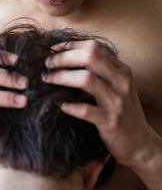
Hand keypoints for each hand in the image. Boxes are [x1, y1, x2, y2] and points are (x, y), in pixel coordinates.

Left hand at [42, 39, 155, 167]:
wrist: (141, 144)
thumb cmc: (124, 113)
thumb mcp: (119, 88)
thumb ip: (102, 73)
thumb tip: (70, 59)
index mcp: (122, 71)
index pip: (94, 47)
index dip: (70, 45)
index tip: (53, 50)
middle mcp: (121, 82)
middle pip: (89, 57)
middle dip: (64, 57)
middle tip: (47, 64)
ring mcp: (117, 102)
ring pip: (86, 79)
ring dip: (61, 77)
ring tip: (47, 80)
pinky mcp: (110, 122)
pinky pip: (85, 110)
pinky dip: (69, 105)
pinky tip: (59, 104)